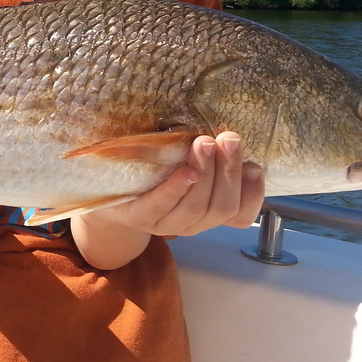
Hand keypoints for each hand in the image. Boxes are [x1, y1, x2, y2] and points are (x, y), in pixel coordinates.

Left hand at [71, 132, 264, 268]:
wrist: (106, 192)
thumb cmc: (154, 173)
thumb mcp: (185, 163)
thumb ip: (210, 158)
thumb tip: (233, 137)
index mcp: (208, 213)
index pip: (241, 215)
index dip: (253, 193)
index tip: (256, 165)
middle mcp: (191, 224)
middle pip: (221, 206)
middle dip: (229, 171)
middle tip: (230, 138)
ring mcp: (164, 224)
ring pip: (196, 207)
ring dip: (206, 174)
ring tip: (205, 143)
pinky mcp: (138, 217)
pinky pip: (161, 206)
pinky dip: (176, 189)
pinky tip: (185, 172)